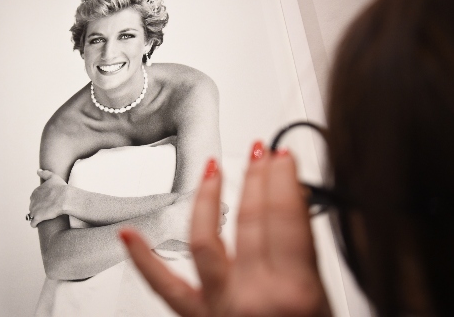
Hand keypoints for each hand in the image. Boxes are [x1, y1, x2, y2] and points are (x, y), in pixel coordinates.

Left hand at [29, 169, 67, 226]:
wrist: (65, 198)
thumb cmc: (61, 187)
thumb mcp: (53, 177)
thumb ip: (45, 173)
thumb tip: (38, 170)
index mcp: (35, 192)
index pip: (35, 198)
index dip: (41, 200)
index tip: (47, 202)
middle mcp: (32, 200)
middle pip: (33, 206)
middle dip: (37, 208)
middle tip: (46, 210)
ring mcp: (34, 209)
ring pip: (32, 214)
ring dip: (36, 216)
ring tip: (43, 217)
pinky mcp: (37, 218)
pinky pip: (33, 223)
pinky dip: (34, 224)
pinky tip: (38, 224)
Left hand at [120, 145, 330, 316]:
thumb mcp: (326, 303)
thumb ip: (306, 258)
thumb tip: (293, 213)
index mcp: (294, 293)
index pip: (285, 217)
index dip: (282, 179)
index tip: (281, 157)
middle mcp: (253, 297)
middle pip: (252, 219)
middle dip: (256, 177)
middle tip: (260, 152)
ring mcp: (219, 306)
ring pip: (207, 237)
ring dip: (209, 198)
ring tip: (212, 168)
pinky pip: (163, 287)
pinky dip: (143, 259)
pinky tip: (128, 234)